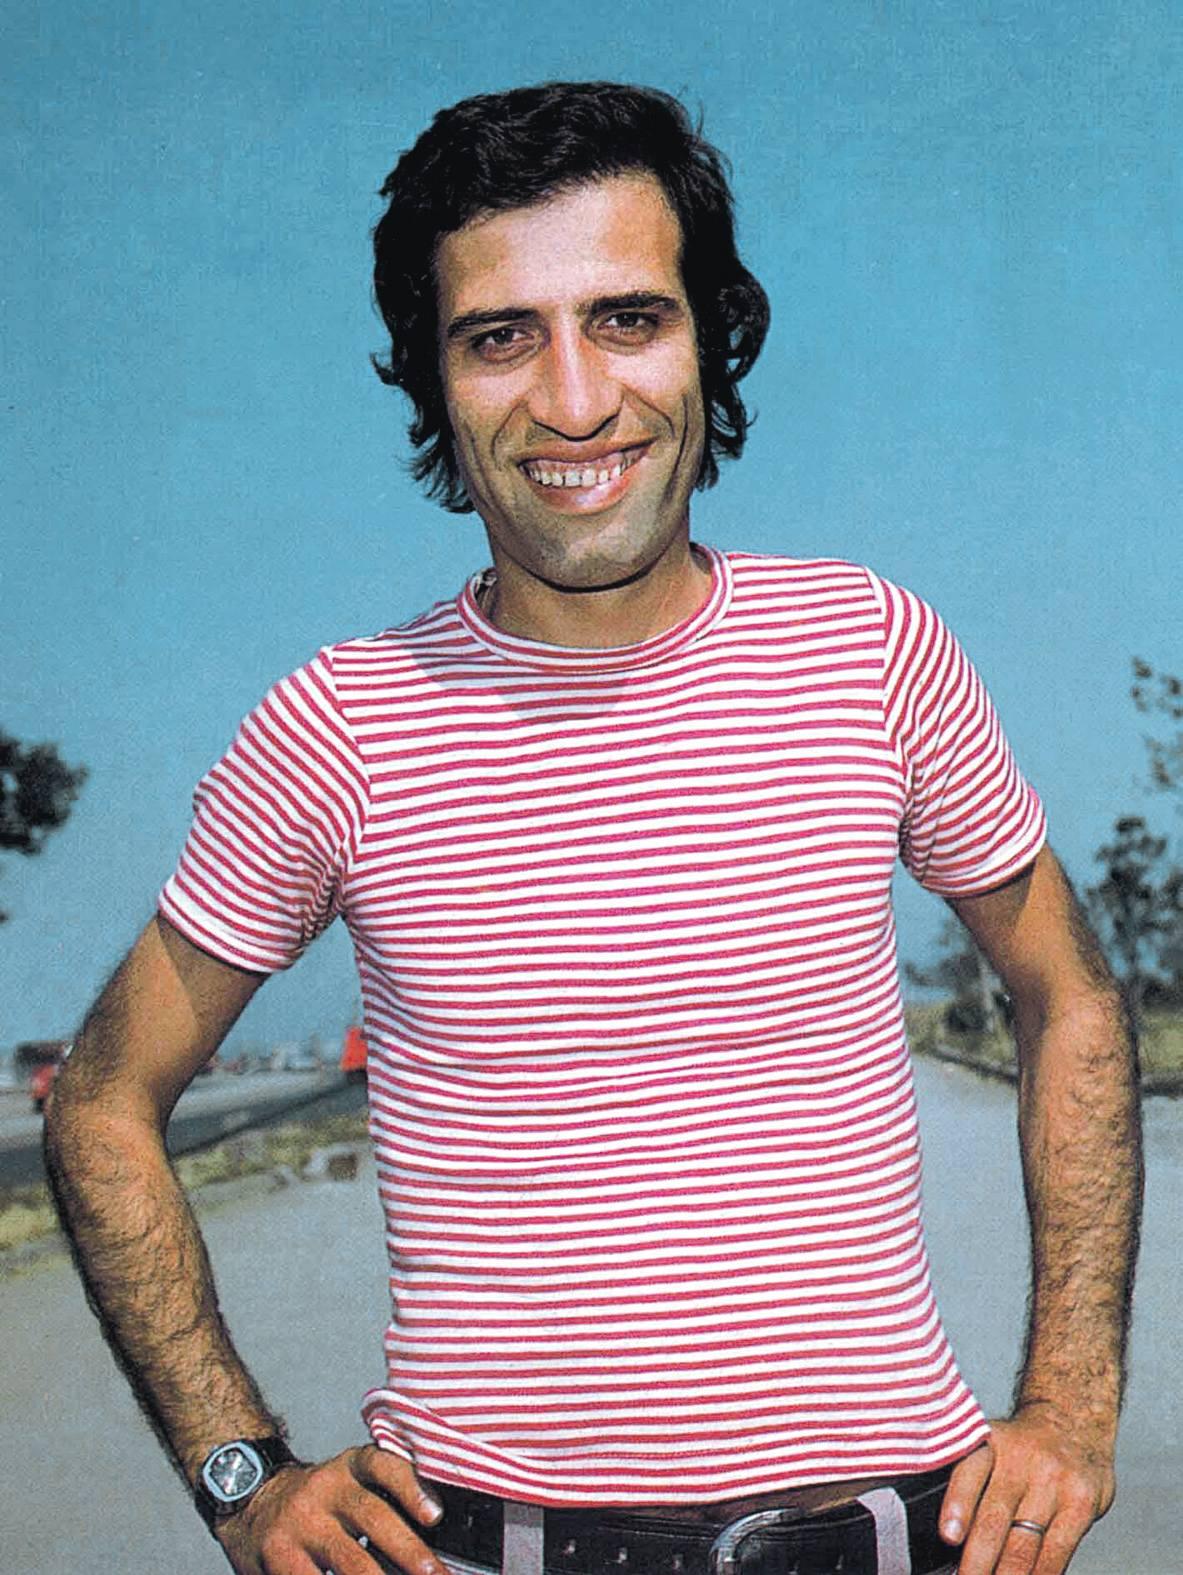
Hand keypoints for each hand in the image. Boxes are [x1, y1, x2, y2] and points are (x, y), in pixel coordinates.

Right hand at [214, 1444, 448, 1574]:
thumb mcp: (347, 1483)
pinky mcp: (280, 1556)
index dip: (411, 1488)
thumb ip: (383, 1500)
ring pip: (349, 1560)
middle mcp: (326, 1488)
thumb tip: (432, 1541)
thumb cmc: (318, 1501)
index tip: (435, 1515)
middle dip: (409, 1551)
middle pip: (373, 1517)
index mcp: (349, 1466)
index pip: (383, 1466)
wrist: (251, 1498)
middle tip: (434, 1574)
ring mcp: (301, 1523)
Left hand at [938, 1403, 1115, 1573]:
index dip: (958, 1505)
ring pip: (1024, 1543)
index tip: (949, 1537)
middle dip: (977, 1562)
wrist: (1074, 1421)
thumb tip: (949, 1538)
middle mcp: (1021, 1460)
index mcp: (989, 1443)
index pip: (969, 1472)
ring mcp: (1053, 1482)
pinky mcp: (1081, 1504)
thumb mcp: (992, 1445)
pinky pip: (1057, 1552)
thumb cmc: (1021, 1447)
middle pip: (995, 1519)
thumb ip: (973, 1483)